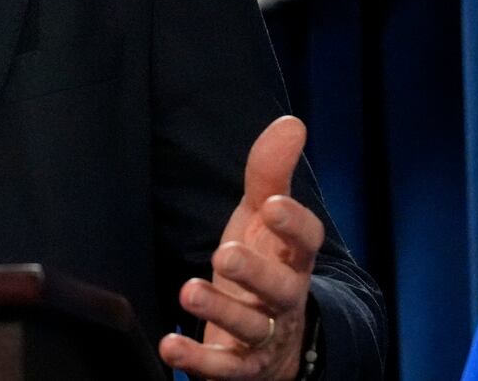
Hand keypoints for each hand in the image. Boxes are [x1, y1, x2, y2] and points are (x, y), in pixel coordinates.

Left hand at [159, 115, 322, 379]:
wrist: (273, 342)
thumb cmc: (265, 265)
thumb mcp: (262, 219)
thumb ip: (270, 174)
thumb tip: (292, 122)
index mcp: (294, 259)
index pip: (307, 242)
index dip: (294, 225)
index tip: (271, 205)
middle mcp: (284, 298)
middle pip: (281, 289)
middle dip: (255, 273)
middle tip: (225, 253)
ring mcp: (265, 336)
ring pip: (251, 328)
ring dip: (220, 311)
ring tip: (189, 290)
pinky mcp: (241, 368)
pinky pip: (223, 370)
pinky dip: (198, 362)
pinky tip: (170, 346)